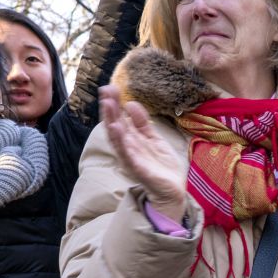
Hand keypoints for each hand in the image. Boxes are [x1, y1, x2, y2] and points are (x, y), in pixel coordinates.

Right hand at [100, 85, 187, 219]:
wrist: (172, 190)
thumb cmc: (161, 166)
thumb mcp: (154, 138)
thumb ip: (143, 123)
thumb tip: (130, 104)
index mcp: (132, 140)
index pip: (120, 118)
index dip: (114, 104)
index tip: (110, 87)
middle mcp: (128, 148)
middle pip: (115, 125)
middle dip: (110, 109)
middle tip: (105, 91)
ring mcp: (131, 158)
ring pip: (118, 138)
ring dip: (111, 121)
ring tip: (107, 105)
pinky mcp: (138, 169)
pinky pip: (127, 154)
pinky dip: (121, 142)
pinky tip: (117, 130)